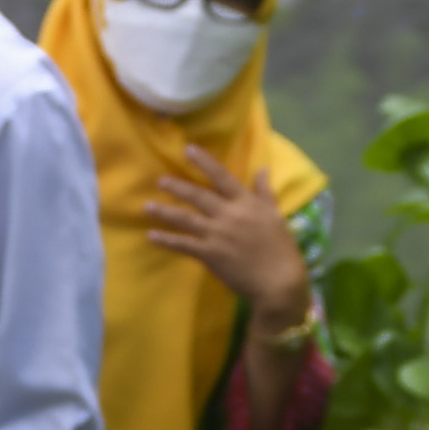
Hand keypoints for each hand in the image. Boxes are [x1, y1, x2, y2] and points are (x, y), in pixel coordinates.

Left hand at [143, 145, 312, 325]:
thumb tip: (263, 168)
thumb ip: (265, 191)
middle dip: (178, 187)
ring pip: (186, 218)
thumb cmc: (280, 247)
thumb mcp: (275, 214)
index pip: (223, 177)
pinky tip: (151, 235)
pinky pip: (183, 244)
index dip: (205, 162)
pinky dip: (166, 240)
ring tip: (148, 206)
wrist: (278, 280)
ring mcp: (217, 234)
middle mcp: (229, 215)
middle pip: (199, 196)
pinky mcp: (209, 254)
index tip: (188, 149)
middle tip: (160, 180)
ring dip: (165, 211)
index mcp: (246, 203)